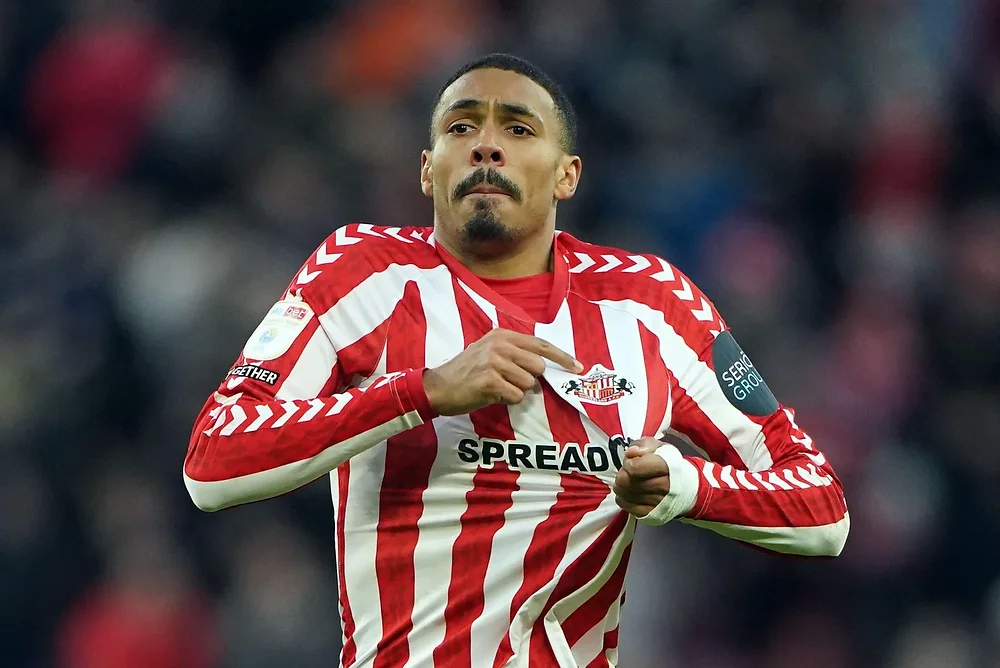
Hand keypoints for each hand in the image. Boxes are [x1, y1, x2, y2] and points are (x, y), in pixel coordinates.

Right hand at [423, 329, 582, 415]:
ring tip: (496, 388)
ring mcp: (494, 362)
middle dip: (529, 379)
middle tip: (509, 382)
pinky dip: (507, 401)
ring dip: (516, 391)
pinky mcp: (490, 381)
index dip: (562, 356)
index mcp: (502, 335)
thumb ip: (515, 355)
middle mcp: (499, 345)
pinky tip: (491, 396)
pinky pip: (516, 396)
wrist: (438, 387)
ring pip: (528, 383)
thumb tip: (542, 369)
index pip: (540, 344)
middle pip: (537, 366)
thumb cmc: (467, 373)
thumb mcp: (489, 352)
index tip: (577, 367)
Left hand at [613, 438, 670, 516]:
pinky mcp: (653, 514)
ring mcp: (659, 502)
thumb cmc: (667, 462)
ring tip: (628, 481)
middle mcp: (665, 486)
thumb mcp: (657, 446)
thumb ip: (643, 445)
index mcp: (667, 466)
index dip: (628, 464)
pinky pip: (628, 507)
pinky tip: (627, 492)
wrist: (685, 485)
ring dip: (621, 486)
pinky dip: (622, 498)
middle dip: (622, 475)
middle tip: (627, 472)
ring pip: (626, 494)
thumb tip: (631, 453)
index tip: (631, 462)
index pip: (635, 468)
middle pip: (628, 482)